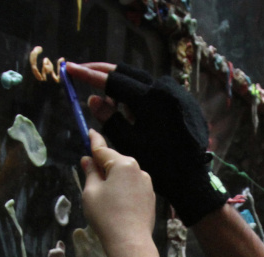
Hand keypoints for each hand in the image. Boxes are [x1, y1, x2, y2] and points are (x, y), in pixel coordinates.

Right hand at [65, 61, 227, 226]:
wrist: (192, 180)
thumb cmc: (159, 165)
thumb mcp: (129, 142)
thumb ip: (109, 118)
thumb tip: (93, 99)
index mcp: (149, 98)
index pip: (112, 80)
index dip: (88, 75)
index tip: (71, 68)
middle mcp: (164, 89)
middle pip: (126, 73)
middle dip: (104, 73)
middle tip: (83, 72)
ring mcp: (175, 95)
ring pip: (140, 81)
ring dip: (120, 85)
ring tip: (105, 98)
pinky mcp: (181, 103)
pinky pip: (152, 92)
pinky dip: (135, 95)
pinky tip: (126, 107)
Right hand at [80, 129, 162, 256]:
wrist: (130, 241)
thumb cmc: (107, 216)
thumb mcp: (91, 192)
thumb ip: (90, 172)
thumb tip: (88, 160)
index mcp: (124, 164)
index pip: (104, 149)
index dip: (94, 141)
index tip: (90, 132)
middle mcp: (139, 170)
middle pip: (116, 162)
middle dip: (103, 164)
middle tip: (89, 171)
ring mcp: (147, 184)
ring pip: (125, 175)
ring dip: (114, 179)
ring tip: (102, 195)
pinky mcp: (150, 198)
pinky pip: (133, 187)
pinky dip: (123, 190)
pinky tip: (116, 204)